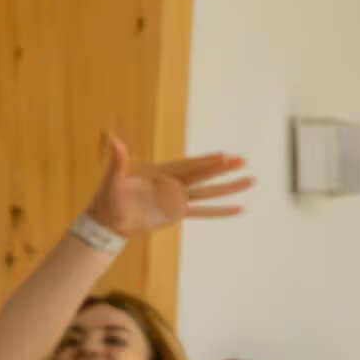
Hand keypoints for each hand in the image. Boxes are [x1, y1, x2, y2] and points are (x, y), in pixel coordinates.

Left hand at [87, 131, 251, 237]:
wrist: (108, 219)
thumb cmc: (108, 197)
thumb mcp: (113, 178)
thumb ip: (118, 160)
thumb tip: (114, 140)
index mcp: (161, 172)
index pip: (188, 166)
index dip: (206, 161)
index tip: (224, 155)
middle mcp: (174, 183)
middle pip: (204, 174)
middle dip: (223, 168)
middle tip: (243, 160)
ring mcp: (178, 198)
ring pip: (209, 192)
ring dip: (229, 187)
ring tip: (250, 180)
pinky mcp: (178, 212)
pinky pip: (204, 212)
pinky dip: (221, 211)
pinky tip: (239, 209)